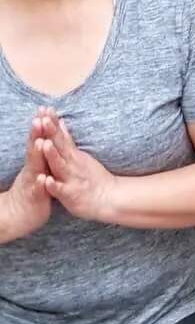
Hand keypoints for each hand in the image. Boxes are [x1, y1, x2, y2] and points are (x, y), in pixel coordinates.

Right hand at [1, 109, 54, 240]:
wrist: (20, 215)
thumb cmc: (33, 188)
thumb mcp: (38, 166)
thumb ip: (42, 150)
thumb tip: (44, 132)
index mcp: (37, 161)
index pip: (40, 139)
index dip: (43, 125)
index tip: (46, 108)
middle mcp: (33, 169)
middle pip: (35, 149)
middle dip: (37, 134)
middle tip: (39, 117)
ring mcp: (33, 183)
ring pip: (36, 167)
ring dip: (38, 155)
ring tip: (41, 141)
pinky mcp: (36, 198)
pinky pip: (39, 191)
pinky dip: (41, 184)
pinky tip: (43, 178)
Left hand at [37, 111, 116, 223]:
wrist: (109, 197)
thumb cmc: (91, 177)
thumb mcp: (80, 154)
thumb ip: (67, 139)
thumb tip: (58, 121)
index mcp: (72, 155)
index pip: (61, 135)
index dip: (52, 123)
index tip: (45, 109)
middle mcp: (72, 164)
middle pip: (60, 146)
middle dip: (51, 133)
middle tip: (43, 119)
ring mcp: (71, 178)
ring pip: (60, 166)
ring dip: (52, 155)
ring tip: (44, 144)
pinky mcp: (71, 194)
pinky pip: (61, 190)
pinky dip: (53, 185)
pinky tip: (46, 181)